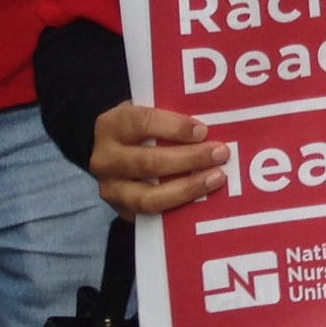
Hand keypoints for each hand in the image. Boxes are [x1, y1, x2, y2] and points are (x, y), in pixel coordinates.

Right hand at [90, 103, 230, 219]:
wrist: (116, 154)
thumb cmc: (142, 128)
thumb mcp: (149, 111)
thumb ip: (172, 114)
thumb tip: (215, 120)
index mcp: (112, 125)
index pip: (142, 123)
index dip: (174, 127)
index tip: (203, 131)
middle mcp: (105, 159)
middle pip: (148, 162)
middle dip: (188, 158)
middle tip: (220, 154)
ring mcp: (111, 190)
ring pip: (149, 196)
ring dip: (187, 187)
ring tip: (216, 178)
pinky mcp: (122, 212)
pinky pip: (153, 215)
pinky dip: (180, 207)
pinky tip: (204, 199)